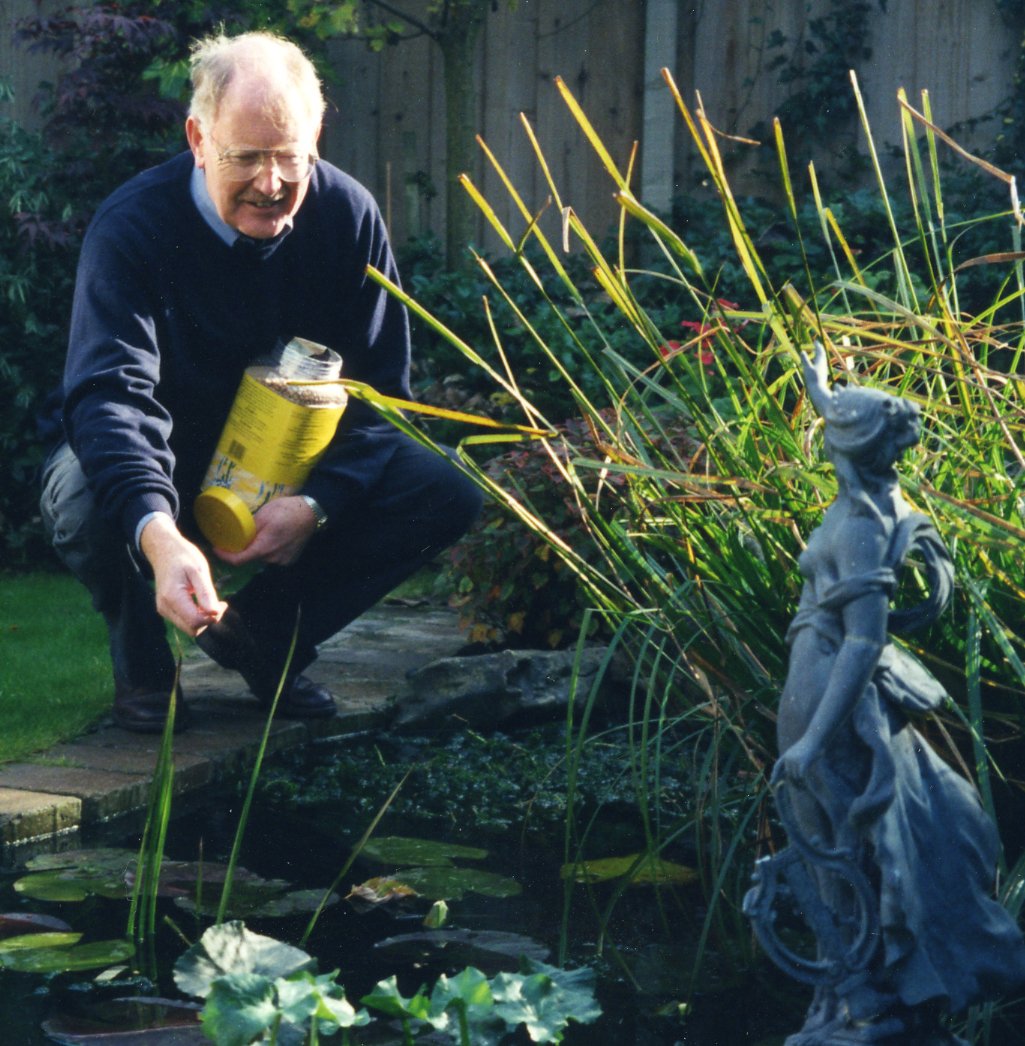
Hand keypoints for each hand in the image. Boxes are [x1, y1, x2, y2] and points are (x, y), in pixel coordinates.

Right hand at [140, 514, 226, 635]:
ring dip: (203, 619)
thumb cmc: (183, 556)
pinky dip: (197, 616)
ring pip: (189, 628)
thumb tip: (215, 613)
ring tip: (210, 600)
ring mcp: (164, 610)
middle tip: (219, 603)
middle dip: (209, 620)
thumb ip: (206, 593)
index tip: (223, 603)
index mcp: (172, 598)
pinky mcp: (166, 609)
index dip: (213, 617)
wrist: (164, 550)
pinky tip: (202, 602)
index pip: (196, 622)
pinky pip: (185, 621)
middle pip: (192, 629)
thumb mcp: (199, 570)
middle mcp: (165, 608)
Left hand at [214, 495, 317, 567]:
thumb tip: (235, 536)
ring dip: (258, 549)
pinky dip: (269, 550)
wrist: (311, 513)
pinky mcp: (290, 559)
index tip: (216, 548)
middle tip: (239, 537)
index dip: (224, 556)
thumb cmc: (287, 510)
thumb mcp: (263, 515)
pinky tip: (273, 538)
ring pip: (262, 557)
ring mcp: (283, 560)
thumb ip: (249, 529)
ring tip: (260, 535)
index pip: (238, 560)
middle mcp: (273, 559)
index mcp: (264, 548)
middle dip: (243, 550)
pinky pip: (273, 557)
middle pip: (251, 558)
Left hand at [771, 738, 818, 790]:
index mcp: (786, 755)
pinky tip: (807, 786)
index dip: (775, 774)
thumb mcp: (798, 752)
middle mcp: (788, 758)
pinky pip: (801, 776)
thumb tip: (789, 773)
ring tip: (804, 787)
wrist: (814, 738)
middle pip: (788, 774)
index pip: (777, 766)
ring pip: (795, 776)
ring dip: (800, 782)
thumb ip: (792, 760)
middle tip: (800, 789)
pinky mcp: (803, 762)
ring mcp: (795, 760)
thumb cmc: (808, 745)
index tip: (771, 782)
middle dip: (793, 782)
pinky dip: (804, 782)